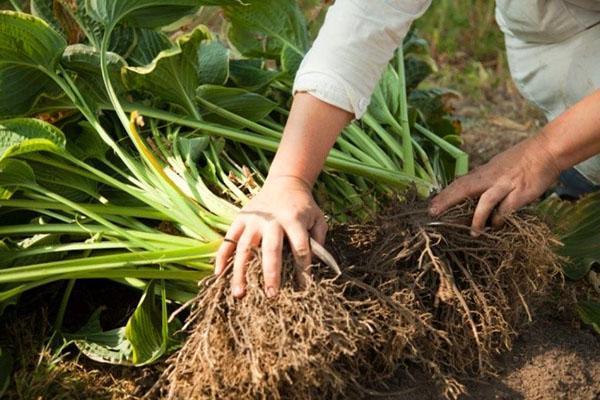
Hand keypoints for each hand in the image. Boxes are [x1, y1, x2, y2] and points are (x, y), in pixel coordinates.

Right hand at [215, 175, 327, 298]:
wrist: (285, 183)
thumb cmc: (304, 207)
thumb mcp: (318, 219)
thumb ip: (318, 241)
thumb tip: (315, 266)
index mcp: (294, 219)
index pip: (300, 248)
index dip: (303, 269)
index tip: (303, 288)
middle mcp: (271, 220)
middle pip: (271, 249)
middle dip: (271, 273)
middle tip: (271, 295)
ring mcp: (253, 219)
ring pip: (245, 248)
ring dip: (240, 272)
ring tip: (239, 294)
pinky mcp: (240, 219)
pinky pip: (228, 239)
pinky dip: (222, 257)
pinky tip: (219, 275)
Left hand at [429, 134, 560, 234]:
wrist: (546, 150)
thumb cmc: (521, 159)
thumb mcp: (497, 165)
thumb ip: (483, 177)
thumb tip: (468, 185)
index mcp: (483, 172)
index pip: (459, 183)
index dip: (444, 195)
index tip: (430, 206)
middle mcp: (490, 177)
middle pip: (464, 189)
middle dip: (447, 201)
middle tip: (433, 213)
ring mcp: (505, 185)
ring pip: (485, 202)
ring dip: (477, 219)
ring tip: (473, 233)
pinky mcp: (520, 193)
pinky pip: (507, 209)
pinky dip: (500, 218)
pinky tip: (497, 225)